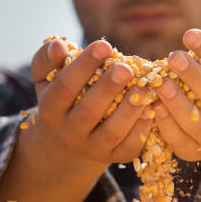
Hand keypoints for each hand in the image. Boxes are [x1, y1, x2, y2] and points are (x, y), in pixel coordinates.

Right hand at [31, 38, 152, 163]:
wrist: (71, 134)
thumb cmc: (64, 94)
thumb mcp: (48, 76)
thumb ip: (48, 58)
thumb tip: (58, 44)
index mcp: (50, 110)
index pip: (64, 87)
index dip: (83, 66)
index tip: (104, 45)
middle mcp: (68, 133)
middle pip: (88, 112)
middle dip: (108, 88)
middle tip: (126, 68)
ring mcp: (91, 149)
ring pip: (111, 132)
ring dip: (129, 110)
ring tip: (144, 87)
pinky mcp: (114, 157)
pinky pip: (129, 146)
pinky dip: (142, 128)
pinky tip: (152, 107)